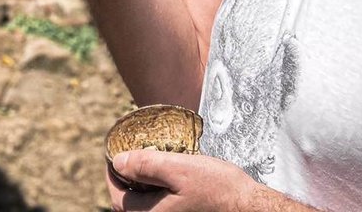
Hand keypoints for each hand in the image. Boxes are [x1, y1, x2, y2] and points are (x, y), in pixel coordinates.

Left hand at [107, 150, 279, 211]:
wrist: (248, 207)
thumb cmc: (217, 188)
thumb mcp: (180, 168)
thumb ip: (146, 165)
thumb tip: (118, 162)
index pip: (118, 199)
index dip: (112, 175)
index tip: (113, 155)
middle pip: (130, 206)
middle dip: (125, 183)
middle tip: (130, 157)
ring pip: (145, 209)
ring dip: (141, 189)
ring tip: (148, 165)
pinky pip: (160, 210)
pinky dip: (156, 196)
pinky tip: (167, 180)